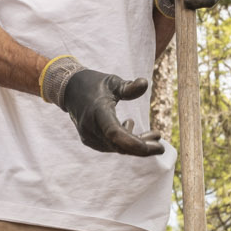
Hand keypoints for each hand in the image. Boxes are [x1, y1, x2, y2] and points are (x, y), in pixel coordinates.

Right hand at [41, 57, 165, 155]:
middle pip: (120, 145)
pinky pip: (111, 146)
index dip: (136, 144)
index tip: (157, 145)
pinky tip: (132, 128)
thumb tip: (145, 83)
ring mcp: (89, 137)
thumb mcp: (113, 81)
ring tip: (155, 134)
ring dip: (136, 144)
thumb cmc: (95, 83)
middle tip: (161, 145)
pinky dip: (125, 143)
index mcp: (98, 112)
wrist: (70, 90)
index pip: (116, 133)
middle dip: (143, 147)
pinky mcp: (89, 140)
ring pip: (117, 148)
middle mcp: (91, 128)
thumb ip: (129, 87)